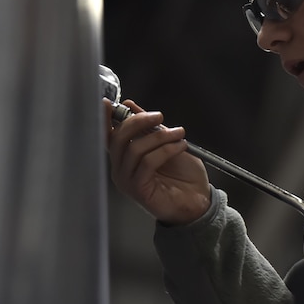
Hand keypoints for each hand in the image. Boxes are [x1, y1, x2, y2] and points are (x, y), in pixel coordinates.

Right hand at [105, 99, 210, 224]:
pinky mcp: (138, 189)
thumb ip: (148, 127)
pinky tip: (180, 147)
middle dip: (138, 121)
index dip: (105, 118)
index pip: (108, 135)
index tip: (110, 103)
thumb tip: (131, 105)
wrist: (198, 200)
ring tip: (179, 134)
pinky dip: (166, 150)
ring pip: (135, 149)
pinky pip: (148, 162)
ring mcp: (127, 181)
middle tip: (159, 116)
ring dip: (160, 136)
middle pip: (118, 138)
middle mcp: (121, 169)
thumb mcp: (166, 142)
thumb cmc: (183, 175)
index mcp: (124, 157)